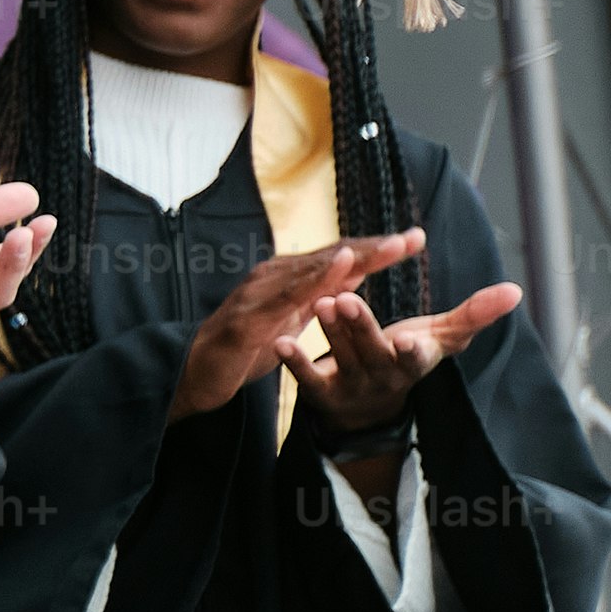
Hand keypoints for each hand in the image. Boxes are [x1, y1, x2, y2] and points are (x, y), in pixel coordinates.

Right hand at [171, 232, 425, 425]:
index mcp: (288, 279)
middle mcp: (275, 276)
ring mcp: (262, 292)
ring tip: (393, 246)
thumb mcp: (290, 319)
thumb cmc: (242, 348)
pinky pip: (291, 292)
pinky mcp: (252, 315)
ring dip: (358, 255)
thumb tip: (353, 272)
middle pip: (334, 256)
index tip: (414, 241)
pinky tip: (346, 264)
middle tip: (415, 238)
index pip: (339, 258)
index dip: (377, 249)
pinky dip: (321, 275)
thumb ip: (318, 295)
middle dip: (377, 246)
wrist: (195, 373)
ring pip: (318, 268)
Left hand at [279, 253, 522, 442]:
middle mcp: (385, 377)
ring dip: (330, 333)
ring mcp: (353, 387)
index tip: (409, 339)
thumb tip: (516, 290)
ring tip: (321, 304)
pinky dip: (296, 361)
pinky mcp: (322, 393)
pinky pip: (307, 379)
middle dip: (360, 327)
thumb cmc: (406, 357)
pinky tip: (281, 341)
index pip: (418, 357)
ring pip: (342, 358)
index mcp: (415, 363)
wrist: (369, 408)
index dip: (413, 350)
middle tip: (345, 300)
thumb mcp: (440, 338)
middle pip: (373, 352)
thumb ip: (474, 315)